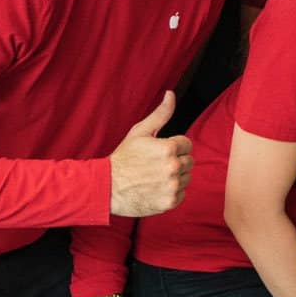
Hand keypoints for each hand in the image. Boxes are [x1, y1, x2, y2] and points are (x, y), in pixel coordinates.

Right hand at [106, 94, 188, 216]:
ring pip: (186, 178)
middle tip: (155, 165)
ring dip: (175, 177)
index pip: (187, 144)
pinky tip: (156, 188)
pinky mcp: (170, 202)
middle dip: (176, 161)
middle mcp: (173, 167)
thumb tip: (171, 94)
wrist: (106, 188)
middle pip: (189, 161)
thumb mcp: (139, 132)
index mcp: (168, 148)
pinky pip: (182, 194)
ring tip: (154, 177)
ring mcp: (172, 186)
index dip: (174, 147)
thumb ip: (160, 114)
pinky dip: (172, 192)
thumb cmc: (123, 158)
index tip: (159, 152)